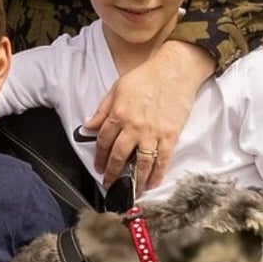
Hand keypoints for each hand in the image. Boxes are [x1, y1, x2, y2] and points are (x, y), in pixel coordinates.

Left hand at [84, 42, 215, 192]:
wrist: (174, 71)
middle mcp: (134, 127)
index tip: (99, 167)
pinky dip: (157, 174)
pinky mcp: (170, 136)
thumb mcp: (117, 88)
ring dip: (134, 180)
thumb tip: (88, 126)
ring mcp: (153, 133)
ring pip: (140, 163)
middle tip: (110, 184)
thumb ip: (102, 110)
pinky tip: (152, 183)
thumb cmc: (146, 76)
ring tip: (130, 190)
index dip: (100, 157)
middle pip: (119, 155)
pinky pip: (162, 160)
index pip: (104, 141)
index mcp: (118, 114)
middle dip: (113, 173)